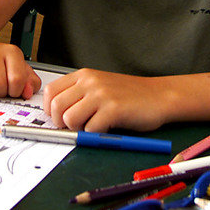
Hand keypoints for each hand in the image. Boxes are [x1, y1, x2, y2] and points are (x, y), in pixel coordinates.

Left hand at [44, 68, 169, 131]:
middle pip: (56, 107)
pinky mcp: (113, 108)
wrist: (159, 96)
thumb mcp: (101, 87)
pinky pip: (90, 129)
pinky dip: (96, 134)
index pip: (51, 92)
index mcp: (84, 75)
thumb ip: (79, 96)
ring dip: (79, 129)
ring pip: (70, 118)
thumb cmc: (130, 95)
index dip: (50, 110)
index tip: (58, 119)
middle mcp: (90, 81)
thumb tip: (55, 116)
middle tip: (75, 128)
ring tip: (94, 127)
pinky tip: (108, 127)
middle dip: (61, 123)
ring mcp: (101, 94)